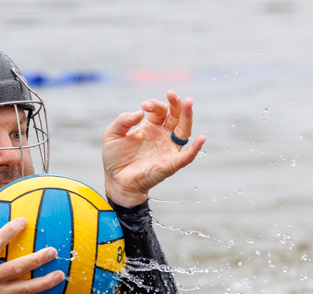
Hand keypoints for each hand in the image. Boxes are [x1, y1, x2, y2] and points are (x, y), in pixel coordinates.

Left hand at [102, 90, 205, 206]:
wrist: (116, 181)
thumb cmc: (115, 159)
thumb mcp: (112, 135)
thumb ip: (122, 121)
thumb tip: (139, 113)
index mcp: (150, 128)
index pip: (160, 111)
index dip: (155, 105)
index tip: (144, 106)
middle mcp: (162, 136)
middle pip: (176, 117)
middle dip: (176, 104)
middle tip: (172, 94)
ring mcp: (167, 149)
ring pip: (183, 131)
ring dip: (187, 117)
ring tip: (188, 103)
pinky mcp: (170, 164)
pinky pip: (186, 157)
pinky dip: (195, 149)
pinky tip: (201, 139)